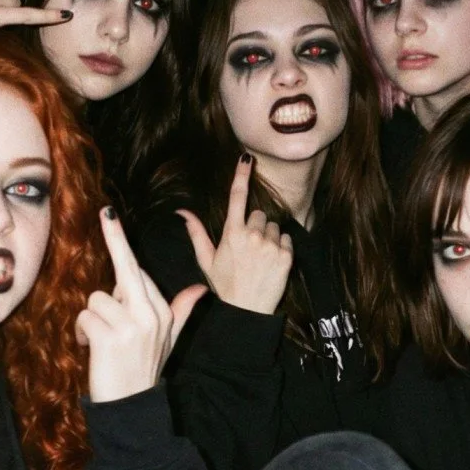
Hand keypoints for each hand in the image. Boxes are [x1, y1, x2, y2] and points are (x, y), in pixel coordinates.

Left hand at [77, 208, 206, 403]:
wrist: (133, 407)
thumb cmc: (145, 369)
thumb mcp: (170, 339)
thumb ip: (182, 311)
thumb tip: (201, 290)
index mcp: (164, 311)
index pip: (138, 271)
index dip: (121, 247)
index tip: (109, 213)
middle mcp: (151, 314)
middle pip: (124, 269)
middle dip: (114, 239)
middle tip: (106, 213)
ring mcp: (132, 326)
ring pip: (97, 298)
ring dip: (90, 318)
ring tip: (98, 340)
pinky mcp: (110, 337)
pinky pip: (85, 316)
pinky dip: (81, 332)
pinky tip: (89, 347)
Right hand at [178, 155, 293, 314]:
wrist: (246, 312)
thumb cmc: (224, 286)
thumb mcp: (207, 260)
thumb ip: (196, 232)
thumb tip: (182, 212)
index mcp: (231, 233)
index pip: (237, 197)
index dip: (241, 174)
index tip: (247, 157)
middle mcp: (252, 236)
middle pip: (259, 214)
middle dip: (255, 227)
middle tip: (248, 250)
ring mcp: (270, 245)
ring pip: (273, 227)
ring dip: (269, 238)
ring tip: (260, 259)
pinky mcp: (286, 256)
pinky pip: (287, 239)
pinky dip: (281, 248)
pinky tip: (271, 263)